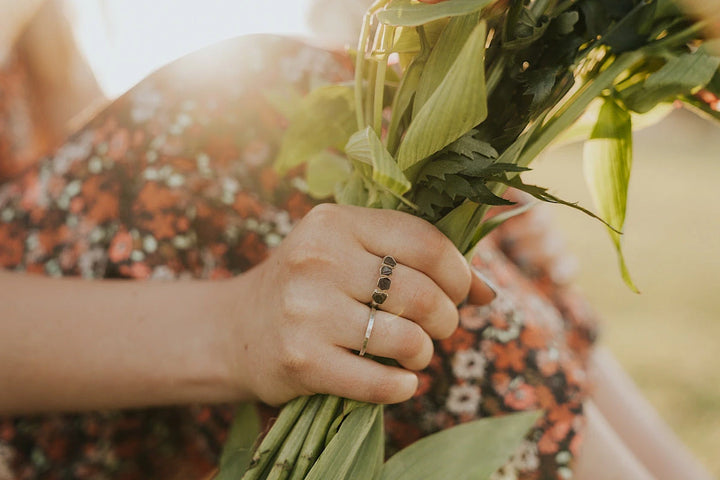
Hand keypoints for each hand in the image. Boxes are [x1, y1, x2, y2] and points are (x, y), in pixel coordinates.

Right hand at [223, 204, 494, 405]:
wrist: (235, 330)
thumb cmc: (308, 287)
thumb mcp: (349, 255)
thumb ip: (413, 261)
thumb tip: (487, 293)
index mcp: (335, 223)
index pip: (424, 242)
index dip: (458, 273)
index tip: (461, 292)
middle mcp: (318, 260)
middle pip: (422, 292)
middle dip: (446, 318)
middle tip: (438, 327)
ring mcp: (306, 311)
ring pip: (406, 338)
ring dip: (424, 353)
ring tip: (416, 353)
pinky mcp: (302, 360)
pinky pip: (379, 381)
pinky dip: (403, 387)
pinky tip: (402, 382)